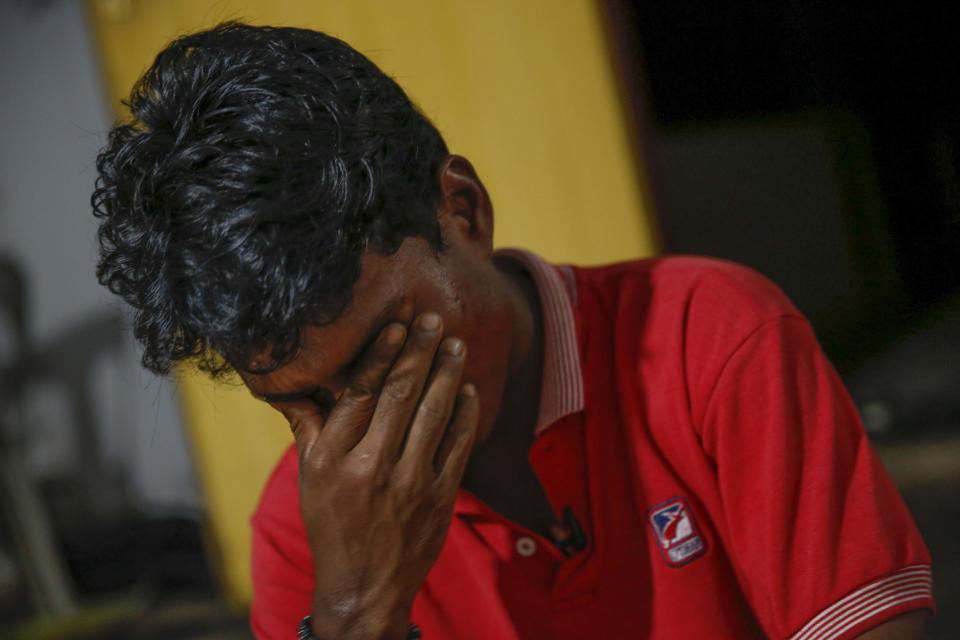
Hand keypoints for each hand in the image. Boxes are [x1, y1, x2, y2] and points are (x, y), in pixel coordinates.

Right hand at [271, 313, 479, 639]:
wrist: (365, 586)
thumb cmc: (332, 524)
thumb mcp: (310, 478)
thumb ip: (307, 426)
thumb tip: (287, 383)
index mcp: (333, 457)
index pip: (360, 393)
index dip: (382, 355)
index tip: (398, 324)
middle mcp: (371, 466)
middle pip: (401, 395)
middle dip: (421, 352)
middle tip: (435, 319)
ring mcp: (410, 482)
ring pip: (433, 414)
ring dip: (448, 374)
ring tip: (456, 344)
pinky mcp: (439, 497)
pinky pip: (458, 445)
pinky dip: (466, 414)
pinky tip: (469, 389)